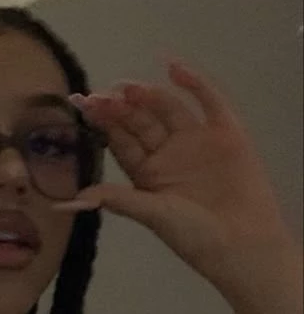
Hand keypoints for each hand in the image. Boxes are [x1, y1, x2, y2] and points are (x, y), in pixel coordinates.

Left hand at [55, 60, 292, 285]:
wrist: (243, 244)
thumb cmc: (194, 235)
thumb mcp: (151, 215)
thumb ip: (117, 199)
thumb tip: (71, 200)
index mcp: (146, 171)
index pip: (121, 140)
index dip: (103, 123)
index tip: (84, 106)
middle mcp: (167, 152)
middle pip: (140, 121)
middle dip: (120, 108)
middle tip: (102, 95)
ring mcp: (196, 140)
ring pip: (168, 109)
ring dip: (149, 96)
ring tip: (129, 89)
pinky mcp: (225, 133)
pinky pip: (209, 102)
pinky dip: (195, 84)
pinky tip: (174, 69)